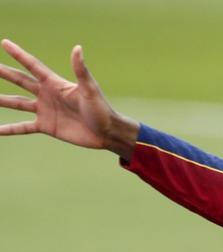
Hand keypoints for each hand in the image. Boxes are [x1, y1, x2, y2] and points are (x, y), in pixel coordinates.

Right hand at [0, 39, 137, 158]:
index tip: (5, 43)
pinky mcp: (46, 126)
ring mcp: (45, 110)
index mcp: (55, 83)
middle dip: (4, 73)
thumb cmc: (101, 109)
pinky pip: (23, 127)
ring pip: (18, 103)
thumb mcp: (90, 89)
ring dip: (2, 100)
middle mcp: (47, 95)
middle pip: (20, 81)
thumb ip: (81, 70)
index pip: (33, 66)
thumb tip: (77, 48)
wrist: (107, 133)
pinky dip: (10, 128)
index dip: (19, 54)